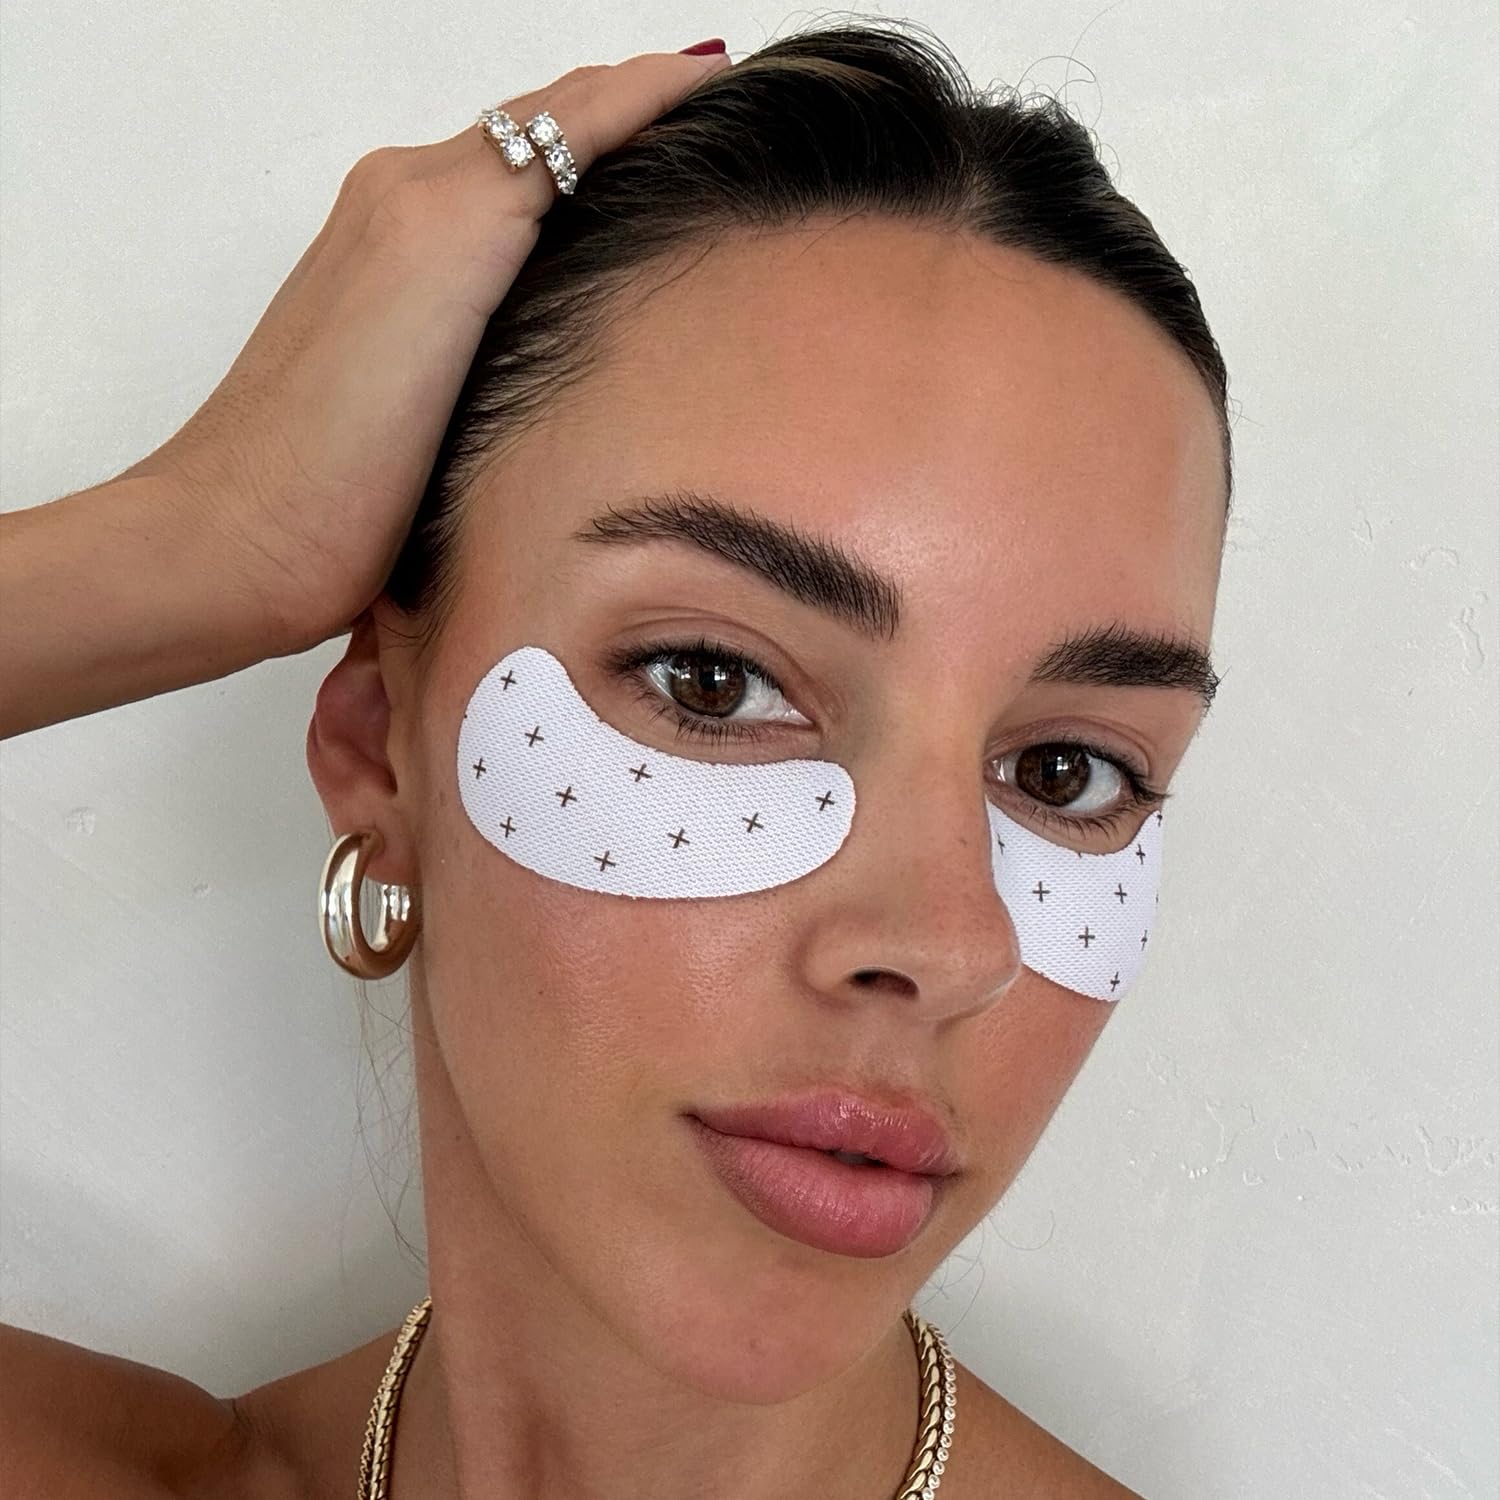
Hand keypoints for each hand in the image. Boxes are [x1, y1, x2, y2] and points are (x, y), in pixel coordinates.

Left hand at [119, 45, 731, 654]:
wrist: (238, 540)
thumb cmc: (331, 467)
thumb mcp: (433, 289)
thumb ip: (503, 202)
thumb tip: (583, 143)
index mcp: (431, 202)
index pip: (570, 115)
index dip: (652, 89)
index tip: (726, 80)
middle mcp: (401, 201)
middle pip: (540, 123)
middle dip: (625, 101)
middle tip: (713, 104)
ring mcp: (382, 247)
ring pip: (509, 164)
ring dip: (585, 143)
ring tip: (663, 156)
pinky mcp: (372, 300)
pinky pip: (475, 213)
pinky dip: (541, 196)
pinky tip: (571, 237)